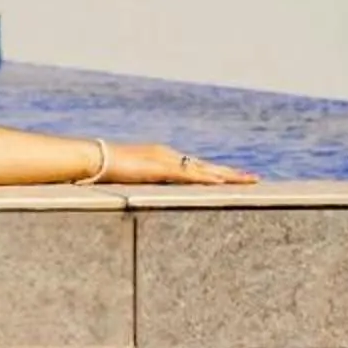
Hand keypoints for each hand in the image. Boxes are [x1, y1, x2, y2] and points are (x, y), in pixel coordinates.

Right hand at [103, 142, 255, 185]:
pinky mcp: (159, 168)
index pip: (196, 166)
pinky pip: (188, 175)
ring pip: (203, 169)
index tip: (234, 178)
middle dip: (231, 174)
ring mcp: (165, 160)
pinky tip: (221, 183)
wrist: (93, 159)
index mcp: (163, 158)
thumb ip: (140, 183)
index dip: (217, 173)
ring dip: (227, 176)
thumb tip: (142, 191)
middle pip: (207, 166)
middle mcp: (169, 156)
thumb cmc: (105, 170)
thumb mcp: (130, 178)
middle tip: (254, 179)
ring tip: (248, 181)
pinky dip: (206, 179)